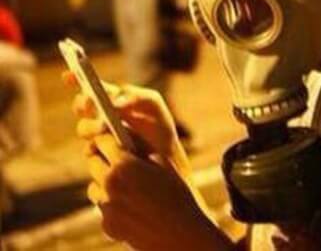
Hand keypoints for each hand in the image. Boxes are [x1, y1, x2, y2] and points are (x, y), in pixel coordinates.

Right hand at [65, 73, 180, 162]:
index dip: (75, 78)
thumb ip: (137, 96)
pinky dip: (95, 147)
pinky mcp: (100, 154)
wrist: (166, 152)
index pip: (88, 86)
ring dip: (90, 126)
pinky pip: (90, 151)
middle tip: (91, 104)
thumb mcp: (153, 104)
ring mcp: (98, 135)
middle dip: (82, 104)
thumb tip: (115, 102)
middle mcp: (100, 115)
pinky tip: (103, 147)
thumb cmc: (159, 123)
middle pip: (80, 107)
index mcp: (110, 98)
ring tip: (103, 126)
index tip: (68, 75)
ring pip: (83, 129)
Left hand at [87, 133, 205, 249]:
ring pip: (94, 186)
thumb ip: (141, 145)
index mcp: (124, 165)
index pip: (102, 141)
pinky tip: (133, 207)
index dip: (107, 137)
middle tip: (118, 160)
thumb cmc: (177, 194)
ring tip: (127, 187)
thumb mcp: (164, 162)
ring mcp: (106, 207)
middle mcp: (109, 184)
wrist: (181, 234)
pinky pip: (103, 208)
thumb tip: (124, 131)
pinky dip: (113, 205)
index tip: (111, 138)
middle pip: (93, 162)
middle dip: (104, 158)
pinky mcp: (107, 225)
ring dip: (105, 183)